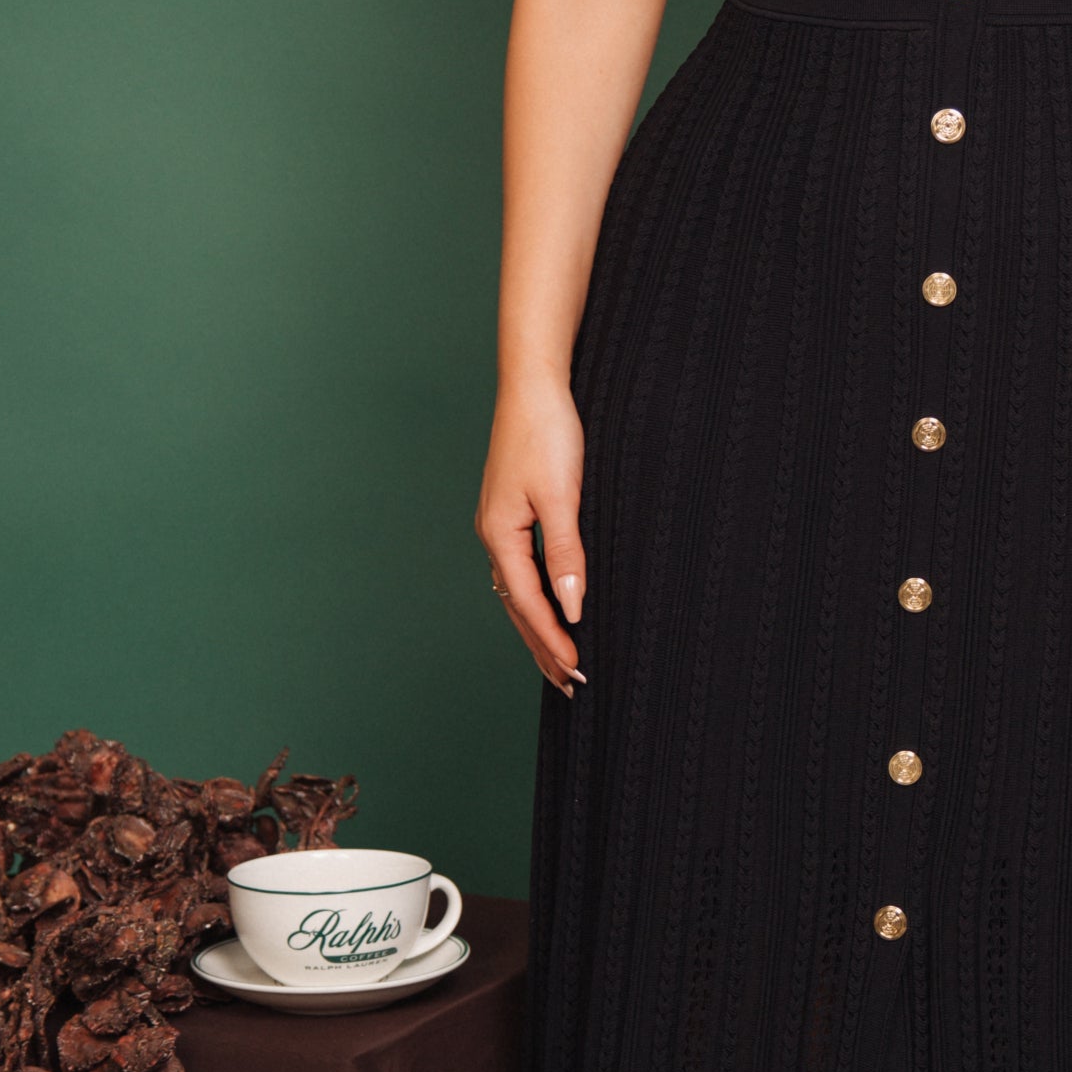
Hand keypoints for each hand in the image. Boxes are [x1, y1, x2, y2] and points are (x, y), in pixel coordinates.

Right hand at [479, 379, 586, 690]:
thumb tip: (572, 605)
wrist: (534, 386)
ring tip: (560, 663)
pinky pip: (522, 571)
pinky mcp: (513, 512)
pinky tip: (551, 609)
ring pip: (518, 592)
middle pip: (517, 607)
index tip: (577, 671)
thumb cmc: (547, 433)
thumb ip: (566, 552)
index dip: (552, 640)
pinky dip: (537, 600)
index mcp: (501, 535)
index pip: (528, 604)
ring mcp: (501, 525)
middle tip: (571, 686)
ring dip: (539, 628)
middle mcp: (495, 535)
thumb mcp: (562, 496)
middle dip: (543, 647)